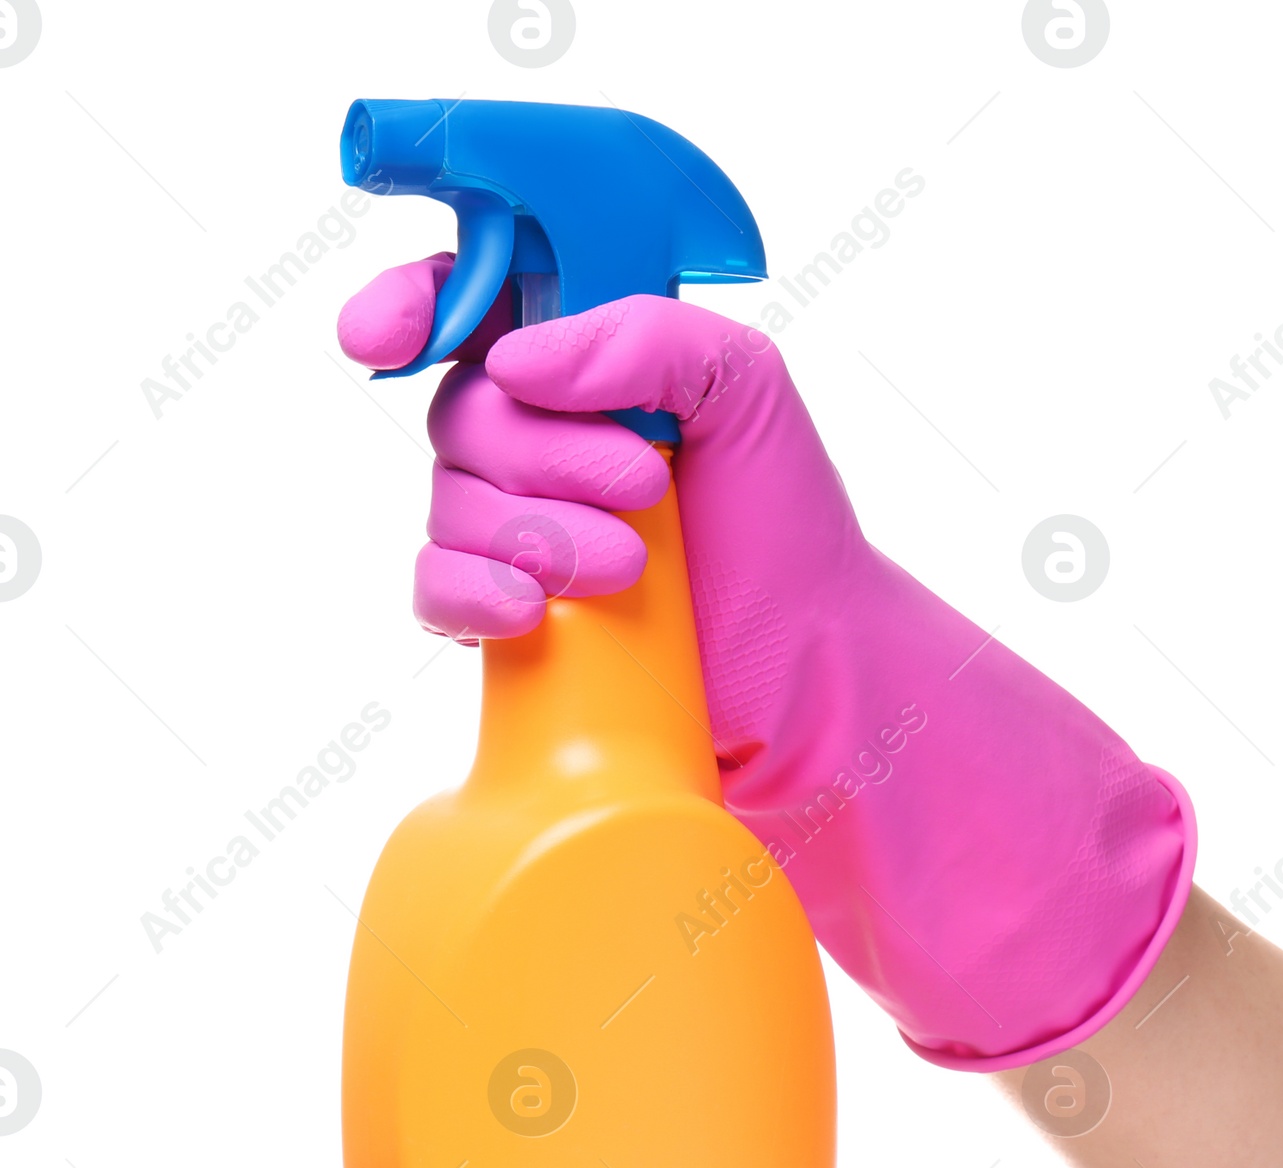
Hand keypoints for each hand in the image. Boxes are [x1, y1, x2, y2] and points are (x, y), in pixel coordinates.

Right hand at [338, 258, 1194, 1071]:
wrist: (806, 667)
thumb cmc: (785, 525)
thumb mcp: (748, 391)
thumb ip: (648, 338)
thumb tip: (518, 361)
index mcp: (589, 363)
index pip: (469, 298)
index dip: (413, 301)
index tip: (389, 332)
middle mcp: (540, 437)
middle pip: (460, 411)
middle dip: (544, 453)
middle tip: (644, 488)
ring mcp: (518, 528)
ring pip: (451, 504)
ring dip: (538, 533)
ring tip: (632, 567)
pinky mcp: (510, 613)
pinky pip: (437, 589)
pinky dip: (474, 595)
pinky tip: (532, 614)